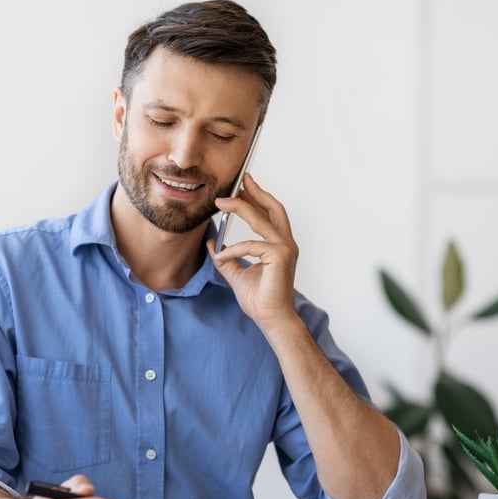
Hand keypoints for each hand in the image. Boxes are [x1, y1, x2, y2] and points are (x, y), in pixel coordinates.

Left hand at [207, 174, 299, 331]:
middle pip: (272, 208)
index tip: (243, 186)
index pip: (270, 214)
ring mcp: (284, 249)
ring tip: (220, 203)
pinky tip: (221, 256)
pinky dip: (233, 249)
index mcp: (278, 245)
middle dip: (255, 191)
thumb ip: (226, 257)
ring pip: (261, 219)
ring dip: (240, 208)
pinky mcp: (279, 257)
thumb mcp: (236, 274)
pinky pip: (251, 245)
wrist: (270, 318)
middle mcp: (285, 243)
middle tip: (240, 180)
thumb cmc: (259, 299)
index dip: (257, 197)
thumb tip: (213, 243)